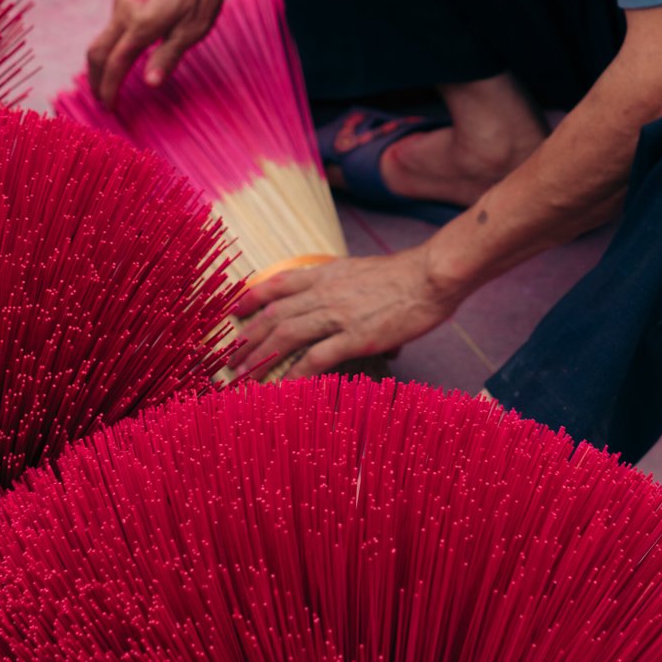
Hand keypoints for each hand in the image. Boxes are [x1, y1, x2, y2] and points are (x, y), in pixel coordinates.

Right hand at [85, 0, 230, 105]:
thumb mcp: (194, 30)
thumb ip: (168, 57)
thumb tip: (149, 84)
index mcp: (140, 24)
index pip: (114, 64)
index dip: (108, 88)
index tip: (108, 106)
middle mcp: (124, 6)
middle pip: (98, 48)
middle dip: (96, 76)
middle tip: (101, 94)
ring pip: (110, 25)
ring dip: (112, 48)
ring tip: (122, 64)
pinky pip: (121, 4)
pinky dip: (124, 22)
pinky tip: (141, 23)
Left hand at [226, 245, 458, 380]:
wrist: (431, 275)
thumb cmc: (406, 276)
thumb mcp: (366, 273)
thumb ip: (350, 291)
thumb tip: (349, 318)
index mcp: (327, 274)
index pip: (278, 282)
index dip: (251, 296)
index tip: (233, 310)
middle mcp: (325, 292)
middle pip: (274, 314)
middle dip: (248, 338)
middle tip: (230, 359)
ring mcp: (338, 314)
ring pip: (286, 336)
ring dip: (260, 358)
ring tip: (244, 377)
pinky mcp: (356, 337)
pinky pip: (317, 358)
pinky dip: (295, 374)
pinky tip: (281, 388)